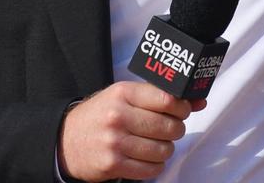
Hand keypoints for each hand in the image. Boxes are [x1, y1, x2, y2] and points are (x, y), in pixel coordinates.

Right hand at [57, 81, 206, 181]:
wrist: (64, 140)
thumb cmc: (99, 116)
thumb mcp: (124, 97)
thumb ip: (160, 96)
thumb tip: (199, 100)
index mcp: (123, 94)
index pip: (168, 99)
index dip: (182, 108)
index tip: (182, 111)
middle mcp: (118, 116)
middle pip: (169, 126)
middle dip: (175, 130)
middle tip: (167, 129)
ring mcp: (115, 142)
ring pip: (163, 149)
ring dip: (165, 149)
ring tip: (154, 144)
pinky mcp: (112, 164)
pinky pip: (151, 169)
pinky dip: (154, 166)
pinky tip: (145, 157)